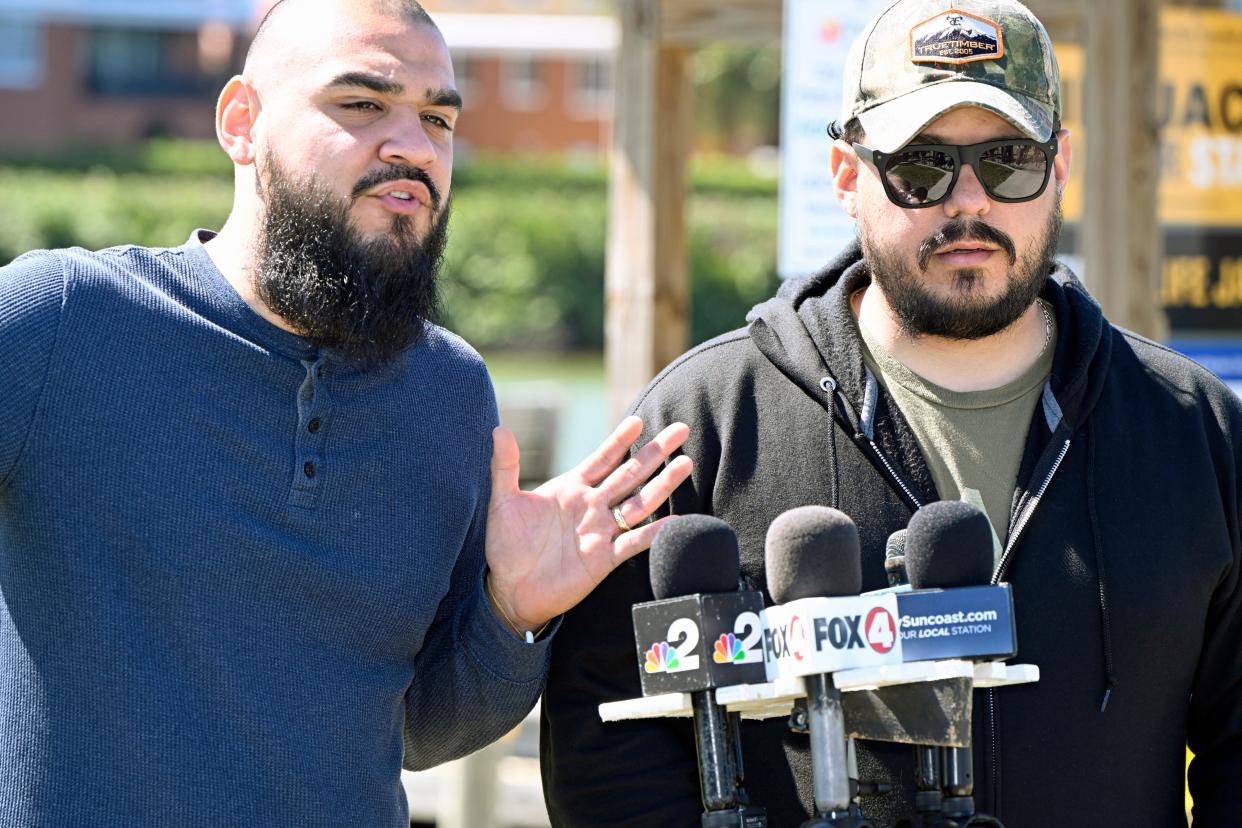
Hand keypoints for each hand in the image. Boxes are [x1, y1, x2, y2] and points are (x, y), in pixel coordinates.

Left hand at [485, 416, 692, 633]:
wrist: (510, 590)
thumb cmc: (506, 545)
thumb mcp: (503, 501)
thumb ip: (505, 466)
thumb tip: (499, 429)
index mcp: (571, 489)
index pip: (602, 459)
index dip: (619, 440)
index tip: (638, 420)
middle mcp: (592, 507)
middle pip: (630, 474)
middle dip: (654, 452)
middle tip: (680, 428)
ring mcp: (601, 532)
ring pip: (639, 503)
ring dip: (662, 484)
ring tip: (685, 464)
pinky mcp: (604, 559)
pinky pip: (634, 543)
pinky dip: (654, 532)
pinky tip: (674, 521)